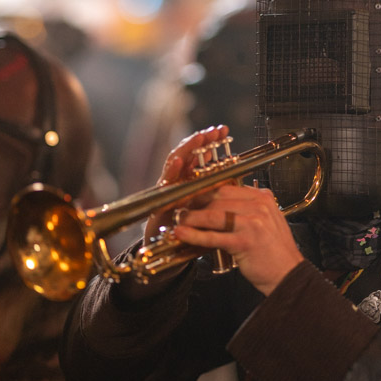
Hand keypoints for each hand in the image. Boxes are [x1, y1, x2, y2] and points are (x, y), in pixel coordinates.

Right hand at [144, 124, 229, 241]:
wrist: (165, 250)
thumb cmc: (186, 226)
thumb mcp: (202, 204)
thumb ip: (209, 185)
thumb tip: (221, 164)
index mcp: (186, 179)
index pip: (197, 154)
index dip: (209, 141)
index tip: (223, 130)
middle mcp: (175, 181)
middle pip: (185, 153)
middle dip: (199, 140)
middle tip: (214, 131)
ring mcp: (165, 189)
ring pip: (173, 163)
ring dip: (185, 149)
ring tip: (199, 137)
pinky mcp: (157, 201)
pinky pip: (164, 185)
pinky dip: (170, 171)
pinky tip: (178, 161)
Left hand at [173, 181, 303, 295]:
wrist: (288, 275)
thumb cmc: (275, 251)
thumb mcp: (266, 221)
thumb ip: (248, 209)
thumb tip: (219, 204)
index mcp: (263, 198)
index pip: (227, 188)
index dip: (205, 192)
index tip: (191, 197)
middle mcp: (259, 206)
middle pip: (218, 199)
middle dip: (196, 203)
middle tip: (180, 208)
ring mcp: (252, 223)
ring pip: (214, 215)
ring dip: (192, 218)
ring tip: (179, 220)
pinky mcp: (245, 241)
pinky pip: (214, 236)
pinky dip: (195, 235)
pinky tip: (182, 234)